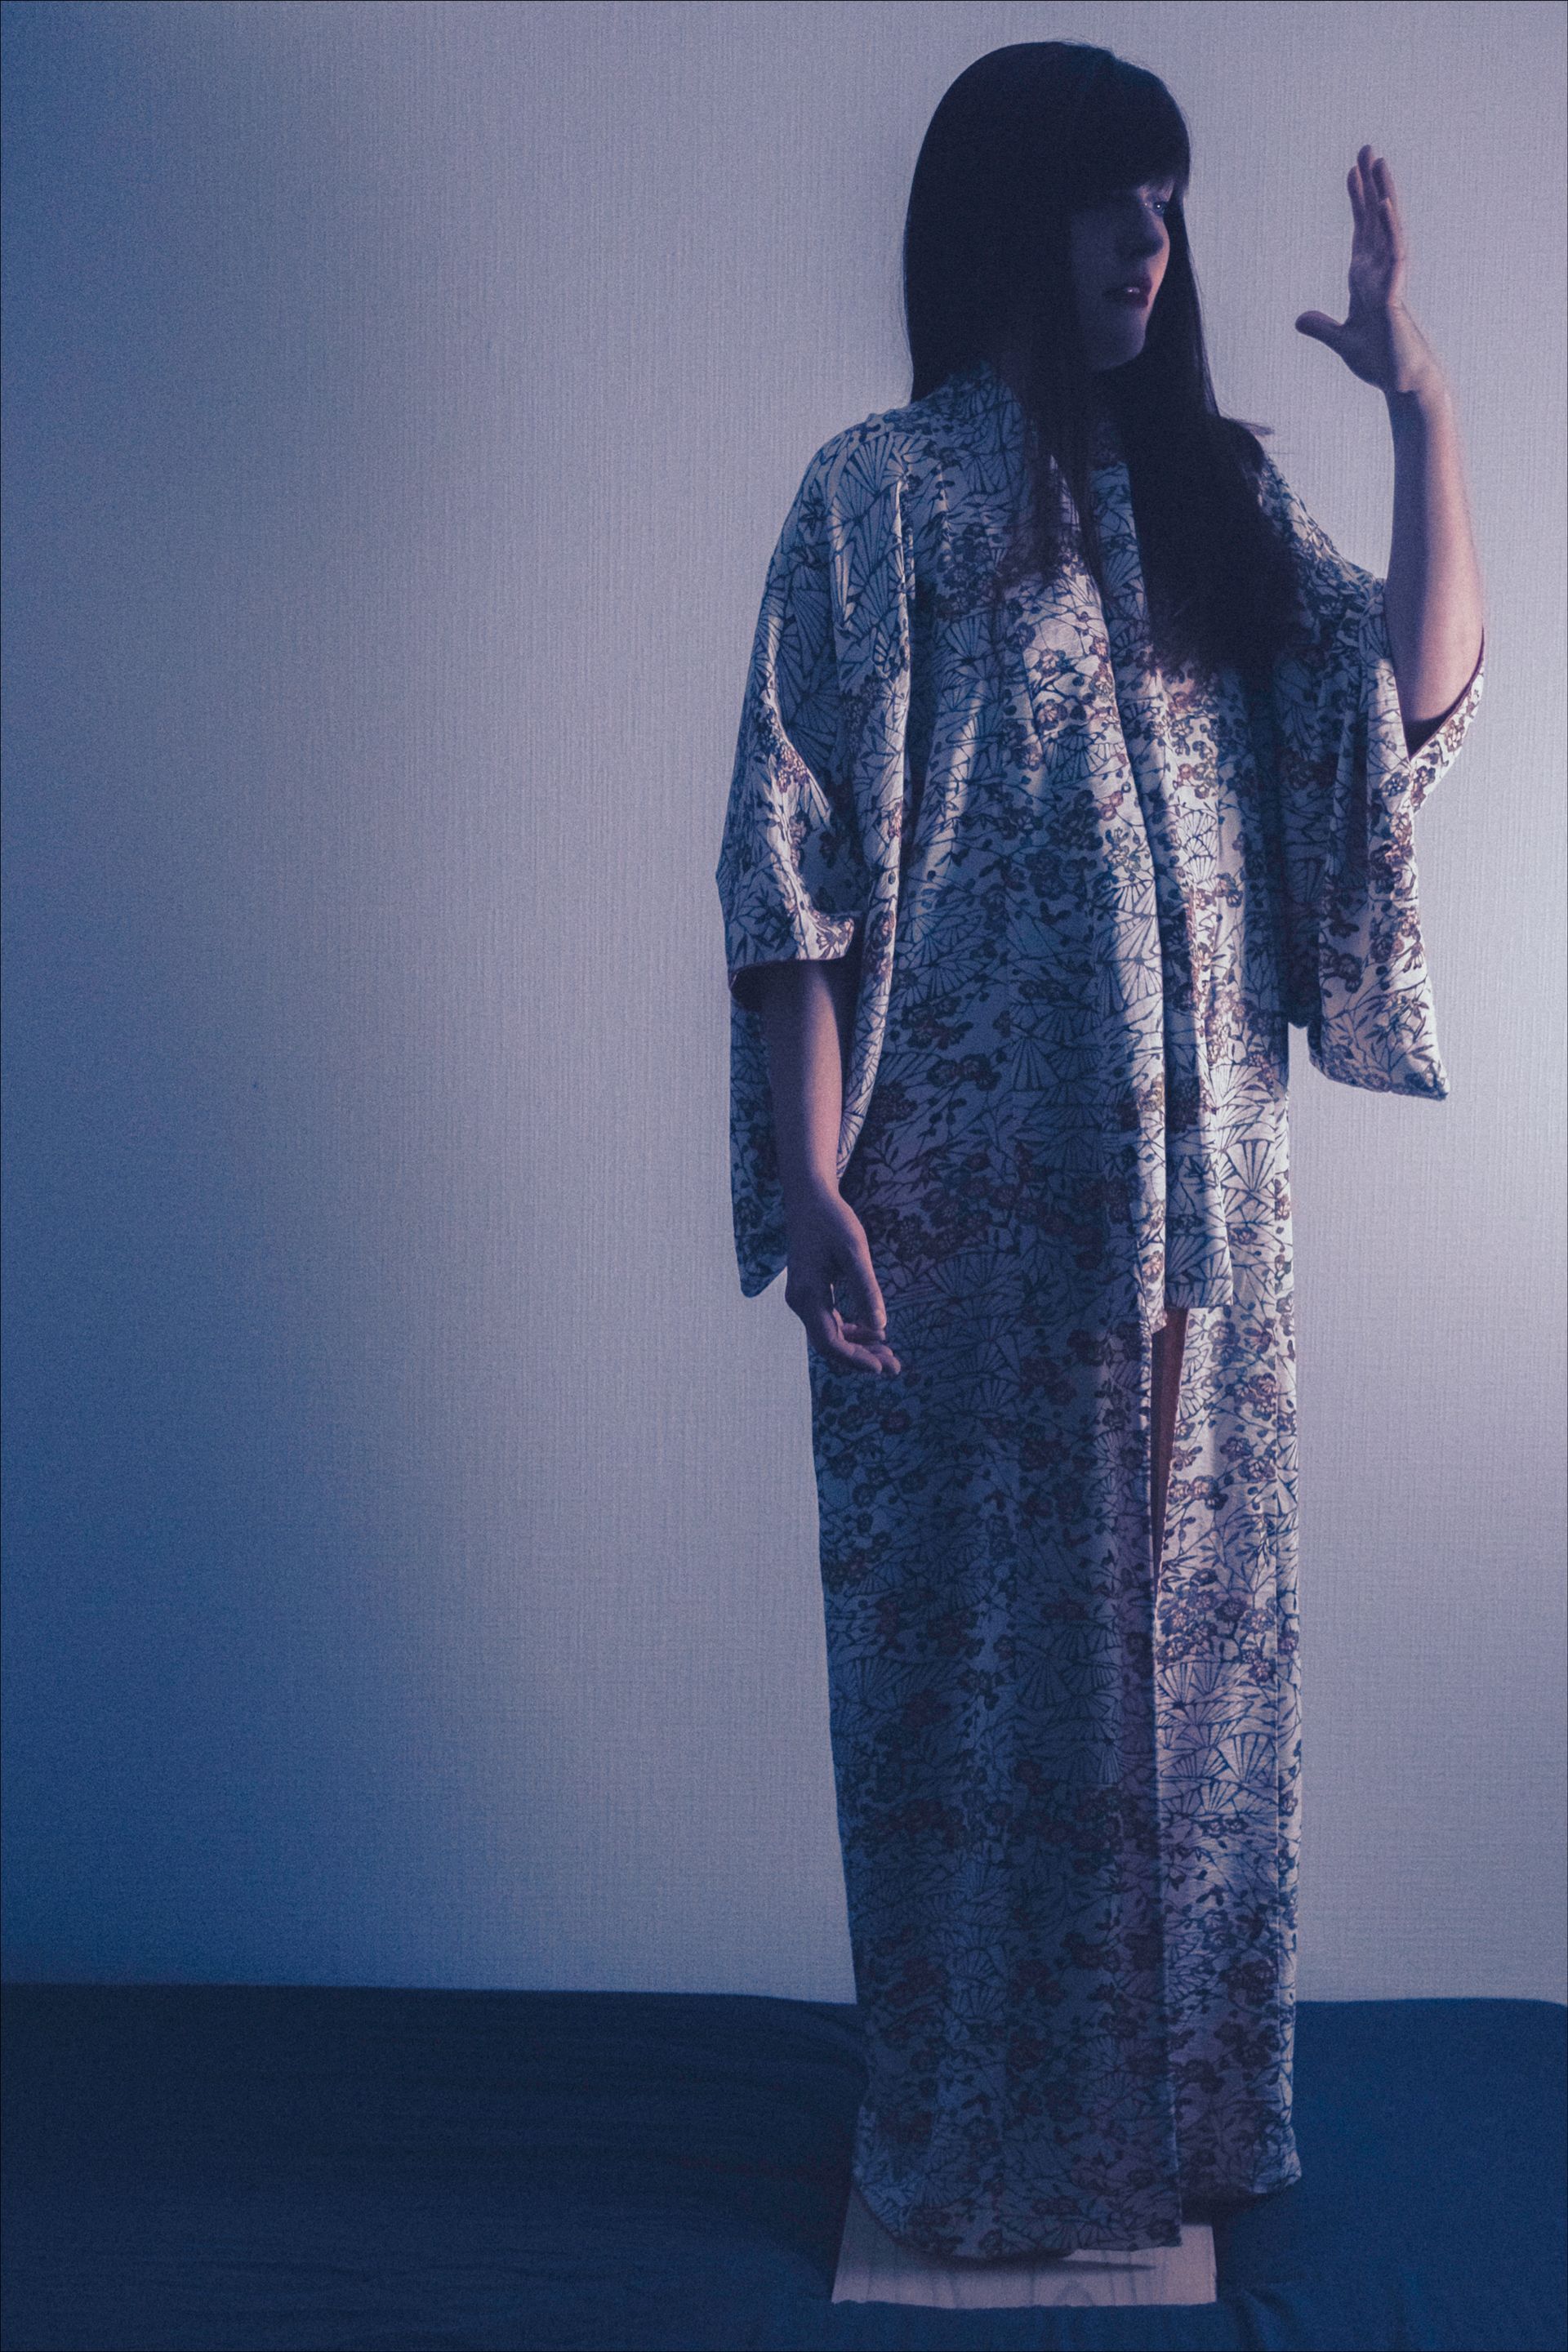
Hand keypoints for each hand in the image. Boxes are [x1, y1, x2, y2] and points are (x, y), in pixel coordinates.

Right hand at [782, 1183, 901, 1375]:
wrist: (809, 1198)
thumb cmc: (833, 1220)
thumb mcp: (855, 1251)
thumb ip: (866, 1289)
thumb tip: (880, 1327)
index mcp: (807, 1295)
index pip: (829, 1341)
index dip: (855, 1358)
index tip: (882, 1368)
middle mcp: (801, 1302)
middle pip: (829, 1344)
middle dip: (861, 1358)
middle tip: (895, 1367)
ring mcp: (804, 1299)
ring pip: (831, 1335)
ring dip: (859, 1347)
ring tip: (890, 1355)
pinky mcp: (812, 1293)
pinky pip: (831, 1322)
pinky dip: (852, 1331)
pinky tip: (874, 1333)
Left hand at [1294, 145, 1445, 399]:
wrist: (1400, 382)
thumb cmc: (1379, 360)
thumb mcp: (1341, 341)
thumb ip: (1321, 327)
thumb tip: (1300, 319)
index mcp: (1366, 277)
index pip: (1361, 230)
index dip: (1356, 201)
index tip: (1351, 171)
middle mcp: (1380, 271)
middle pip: (1374, 219)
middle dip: (1370, 184)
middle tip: (1367, 148)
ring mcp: (1391, 279)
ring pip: (1388, 228)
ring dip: (1383, 195)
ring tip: (1380, 162)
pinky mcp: (1395, 295)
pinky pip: (1395, 256)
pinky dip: (1390, 231)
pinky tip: (1385, 206)